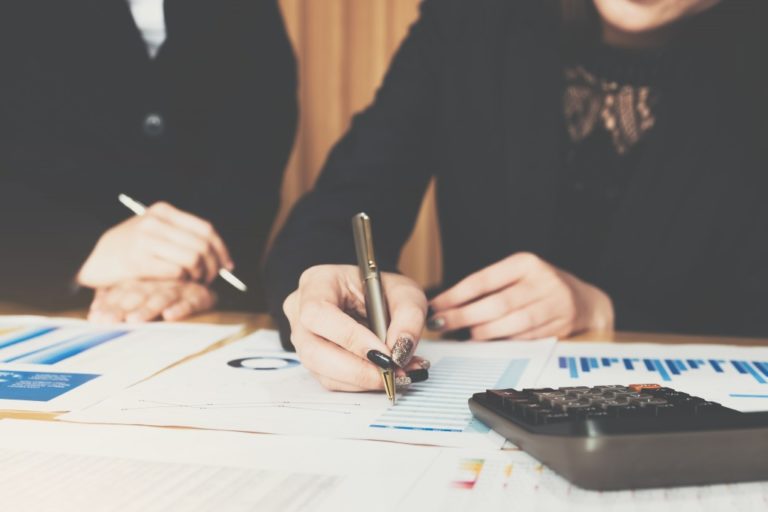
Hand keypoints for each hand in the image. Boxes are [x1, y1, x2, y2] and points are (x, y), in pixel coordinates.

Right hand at [77, 202, 232, 287]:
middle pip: (202, 245)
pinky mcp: (138, 260)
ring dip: (199, 274)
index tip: (228, 265)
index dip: (221, 250)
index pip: (206, 229)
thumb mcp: (155, 229)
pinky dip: (183, 279)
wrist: (97, 259)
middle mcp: (155, 222)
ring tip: (195, 281)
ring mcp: (145, 240)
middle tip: (210, 278)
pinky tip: (180, 283)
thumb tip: (218, 250)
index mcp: (163, 211)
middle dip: (212, 266)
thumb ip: (181, 233)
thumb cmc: (132, 248)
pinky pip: (176, 271)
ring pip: (192, 258)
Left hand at [88, 280, 216, 322]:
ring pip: (161, 298)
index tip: (95, 317)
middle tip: (108, 321)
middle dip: (122, 309)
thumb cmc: (168, 290)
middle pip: (138, 295)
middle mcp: (159, 284)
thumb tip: (93, 312)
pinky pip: (190, 302)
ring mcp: (179, 289)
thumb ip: (118, 299)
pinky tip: (170, 316)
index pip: (122, 292)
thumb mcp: (143, 292)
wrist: (204, 278)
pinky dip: (181, 308)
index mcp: (143, 282)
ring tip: (134, 320)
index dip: (108, 304)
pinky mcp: (199, 296)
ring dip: (148, 309)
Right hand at [284, 265, 429, 390]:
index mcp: (317, 282)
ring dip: (362, 379)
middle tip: (391, 373)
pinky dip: (361, 383)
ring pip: (322, 371)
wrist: (375, 299)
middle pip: (313, 350)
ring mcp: (303, 338)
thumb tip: (399, 352)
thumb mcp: (405, 292)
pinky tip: (385, 375)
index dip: (349, 337)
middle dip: (355, 369)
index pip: (318, 313)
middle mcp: (300, 311)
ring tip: (397, 374)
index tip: (383, 353)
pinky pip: (332, 380)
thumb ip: (408, 317)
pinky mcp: (314, 361)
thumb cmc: (382, 290)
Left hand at [428, 253, 613, 339]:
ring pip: (512, 323)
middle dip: (464, 316)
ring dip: (483, 332)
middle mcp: (542, 281)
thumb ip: (488, 287)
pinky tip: (487, 342)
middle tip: (441, 323)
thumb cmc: (538, 287)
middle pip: (496, 304)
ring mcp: (555, 304)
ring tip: (464, 335)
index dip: (456, 295)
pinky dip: (504, 341)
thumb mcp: (517, 275)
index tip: (436, 305)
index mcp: (525, 263)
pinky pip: (525, 337)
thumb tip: (446, 306)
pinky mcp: (561, 326)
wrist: (585, 301)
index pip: (484, 280)